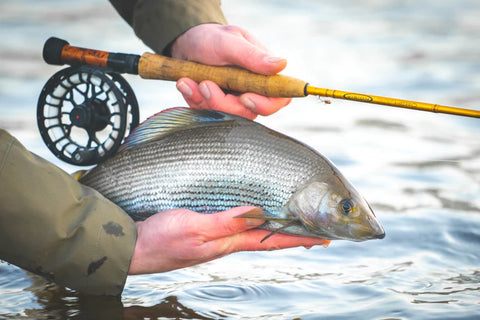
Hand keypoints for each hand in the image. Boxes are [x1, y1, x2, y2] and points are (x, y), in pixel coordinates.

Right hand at [128, 207, 329, 274]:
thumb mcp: (195, 228)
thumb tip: (258, 214)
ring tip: (288, 220)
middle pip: (266, 236)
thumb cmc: (160, 240)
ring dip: (272, 227)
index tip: (321, 238)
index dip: (297, 238)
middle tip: (312, 228)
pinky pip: (233, 224)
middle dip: (290, 233)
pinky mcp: (201, 230)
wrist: (131, 247)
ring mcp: (213, 237)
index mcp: (228, 243)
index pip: (271, 240)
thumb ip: (226, 222)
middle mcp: (225, 241)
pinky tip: (249, 215)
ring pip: (251, 231)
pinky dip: (249, 220)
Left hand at [171, 24, 291, 119]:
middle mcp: (253, 91)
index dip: (265, 105)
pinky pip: (207, 113)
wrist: (187, 43)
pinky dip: (193, 100)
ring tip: (189, 80)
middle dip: (223, 103)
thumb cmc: (212, 38)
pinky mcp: (216, 107)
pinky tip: (185, 83)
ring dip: (204, 100)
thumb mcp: (229, 42)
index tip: (244, 97)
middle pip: (248, 113)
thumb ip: (253, 55)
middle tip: (205, 84)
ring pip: (225, 116)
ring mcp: (234, 101)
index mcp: (264, 75)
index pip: (279, 99)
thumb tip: (282, 64)